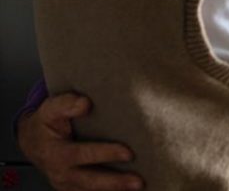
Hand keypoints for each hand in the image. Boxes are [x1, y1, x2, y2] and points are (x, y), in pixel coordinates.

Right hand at [17, 93, 142, 190]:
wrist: (33, 141)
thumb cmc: (45, 123)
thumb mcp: (49, 109)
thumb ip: (65, 104)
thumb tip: (85, 103)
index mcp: (55, 153)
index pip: (82, 155)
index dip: (105, 154)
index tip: (128, 153)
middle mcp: (61, 172)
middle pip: (90, 181)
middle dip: (115, 182)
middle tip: (138, 182)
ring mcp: (67, 184)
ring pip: (92, 190)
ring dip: (115, 190)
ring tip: (140, 187)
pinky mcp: (74, 188)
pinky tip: (129, 189)